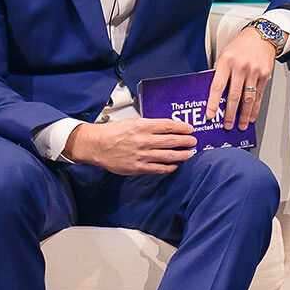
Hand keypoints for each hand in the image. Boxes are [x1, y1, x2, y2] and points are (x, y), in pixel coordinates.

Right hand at [63, 118, 195, 174]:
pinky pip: (158, 168)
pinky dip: (169, 167)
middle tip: (193, 141)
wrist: (95, 146)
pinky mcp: (138, 167)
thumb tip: (162, 126)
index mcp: (142, 126)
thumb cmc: (111, 133)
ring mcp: (142, 155)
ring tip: (190, 153)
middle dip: (186, 141)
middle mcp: (143, 140)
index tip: (189, 129)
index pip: (168, 126)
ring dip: (182, 155)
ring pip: (168, 155)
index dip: (182, 127)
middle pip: (171, 140)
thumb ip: (146, 123)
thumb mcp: (130, 121)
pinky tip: (175, 165)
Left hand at [207, 26, 279, 128]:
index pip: (218, 86)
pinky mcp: (265, 75)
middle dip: (230, 113)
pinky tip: (251, 116)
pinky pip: (259, 95)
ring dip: (244, 114)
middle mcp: (241, 67)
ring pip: (248, 98)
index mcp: (226, 61)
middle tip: (227, 125)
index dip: (213, 103)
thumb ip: (220, 71)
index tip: (210, 115)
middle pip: (234, 95)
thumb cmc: (241, 45)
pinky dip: (255, 108)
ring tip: (240, 125)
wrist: (262, 35)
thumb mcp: (225, 54)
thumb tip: (215, 92)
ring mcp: (254, 71)